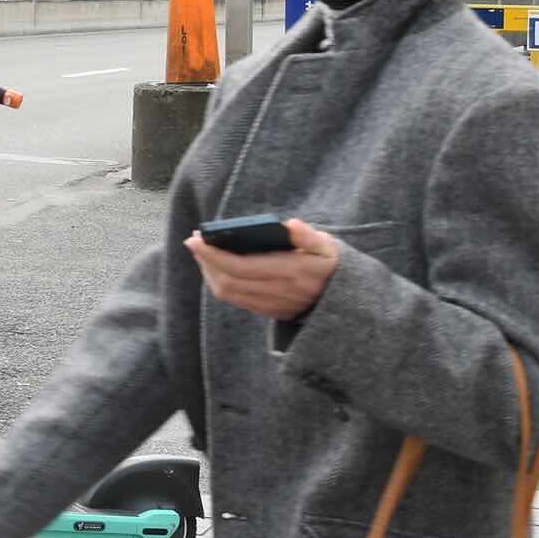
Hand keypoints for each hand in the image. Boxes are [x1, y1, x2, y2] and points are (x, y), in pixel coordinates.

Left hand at [186, 217, 342, 319]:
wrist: (344, 297)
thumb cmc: (329, 263)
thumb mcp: (326, 245)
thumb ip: (308, 236)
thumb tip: (289, 225)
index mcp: (292, 272)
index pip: (242, 267)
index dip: (214, 255)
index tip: (196, 239)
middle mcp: (280, 293)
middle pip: (229, 282)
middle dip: (206, 261)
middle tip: (194, 241)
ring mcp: (273, 305)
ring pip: (229, 293)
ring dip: (209, 272)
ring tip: (202, 252)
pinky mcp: (269, 312)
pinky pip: (236, 300)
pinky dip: (220, 282)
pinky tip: (216, 266)